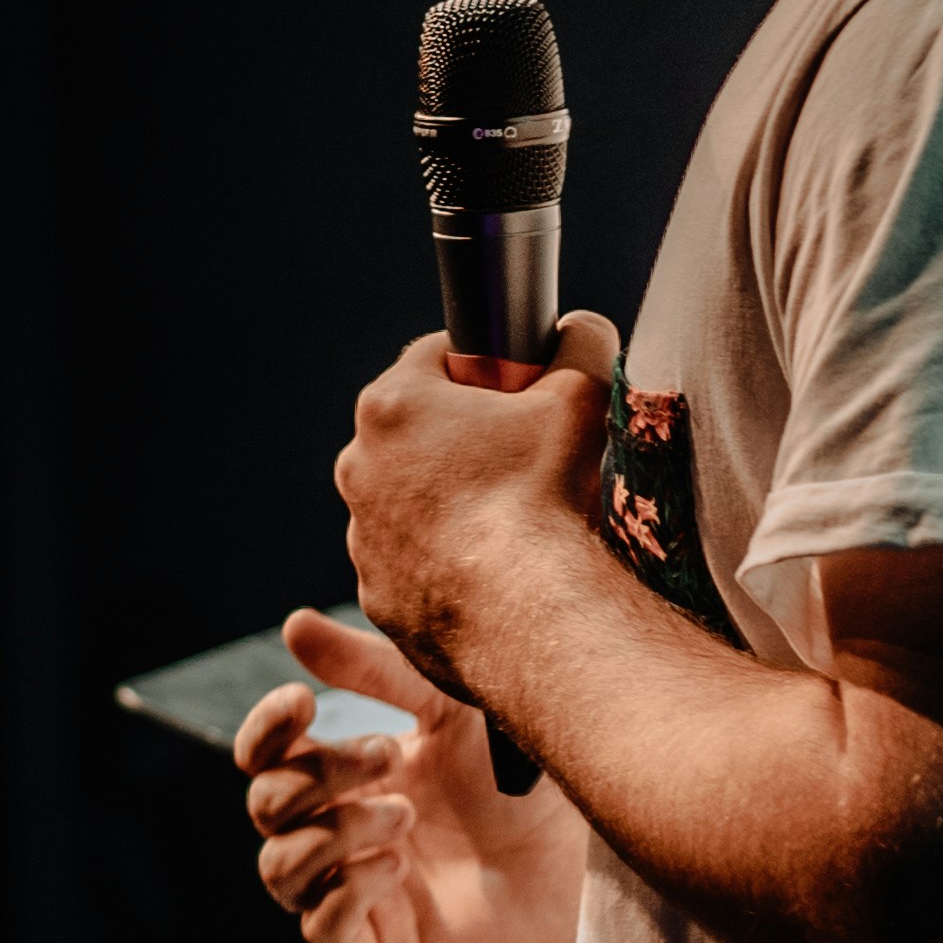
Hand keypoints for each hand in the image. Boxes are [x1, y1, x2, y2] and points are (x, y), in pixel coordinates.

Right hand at [234, 609, 585, 942]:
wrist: (587, 846)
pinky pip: (323, 929)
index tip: (303, 701)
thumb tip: (294, 625)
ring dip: (331, 833)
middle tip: (387, 755)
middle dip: (316, 776)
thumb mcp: (446, 707)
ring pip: (281, 871)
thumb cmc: (524, 773)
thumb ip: (372, 670)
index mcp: (347, 775)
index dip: (265, 730)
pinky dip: (347, 889)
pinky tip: (398, 863)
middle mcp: (341, 834)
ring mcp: (359, 891)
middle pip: (268, 808)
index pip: (265, 758)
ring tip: (404, 815)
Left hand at [329, 307, 624, 687]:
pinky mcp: (379, 597)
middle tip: (524, 458)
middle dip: (467, 438)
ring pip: (413, 501)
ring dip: (453, 503)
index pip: (439, 356)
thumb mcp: (581, 393)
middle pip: (419, 432)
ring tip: (513, 523)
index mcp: (393, 405)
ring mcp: (364, 538)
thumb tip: (578, 328)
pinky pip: (415, 565)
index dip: (489, 366)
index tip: (522, 390)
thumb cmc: (546, 496)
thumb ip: (579, 341)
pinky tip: (495, 571)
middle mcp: (360, 468)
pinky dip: (447, 563)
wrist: (531, 614)